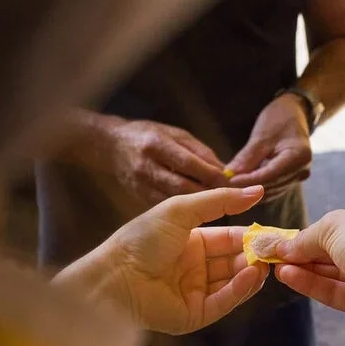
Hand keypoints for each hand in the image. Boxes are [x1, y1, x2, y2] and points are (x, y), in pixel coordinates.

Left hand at [78, 187, 269, 334]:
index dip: (252, 236)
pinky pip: (224, 301)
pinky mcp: (195, 315)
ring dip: (251, 272)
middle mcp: (196, 268)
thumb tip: (258, 190)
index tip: (275, 234)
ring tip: (267, 263)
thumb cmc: (143, 239)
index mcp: (192, 242)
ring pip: (233, 283)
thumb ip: (221, 200)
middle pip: (235, 261)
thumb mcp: (182, 210)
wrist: (116, 276)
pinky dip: (240, 289)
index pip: (230, 238)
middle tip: (277, 251)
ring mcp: (196, 292)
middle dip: (256, 256)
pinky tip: (251, 275)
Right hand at [98, 115, 227, 205]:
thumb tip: (225, 172)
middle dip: (209, 194)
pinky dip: (184, 211)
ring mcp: (140, 185)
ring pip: (174, 201)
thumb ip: (201, 153)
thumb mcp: (177, 134)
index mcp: (157, 144)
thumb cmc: (150, 136)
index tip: (232, 183)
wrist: (112, 145)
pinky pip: (166, 208)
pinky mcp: (139, 198)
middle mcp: (147, 166)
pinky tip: (198, 210)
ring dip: (199, 205)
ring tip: (218, 205)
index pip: (189, 163)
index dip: (212, 175)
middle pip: (182, 187)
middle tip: (230, 198)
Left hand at [226, 94, 311, 199]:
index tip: (228, 180)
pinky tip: (238, 185)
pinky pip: (269, 189)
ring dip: (247, 191)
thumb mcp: (262, 135)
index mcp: (299, 158)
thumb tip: (230, 175)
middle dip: (245, 188)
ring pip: (268, 192)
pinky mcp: (288, 180)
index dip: (248, 181)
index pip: (269, 176)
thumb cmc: (279, 118)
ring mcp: (296, 178)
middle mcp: (301, 172)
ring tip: (227, 186)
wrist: (294, 114)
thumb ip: (247, 157)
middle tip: (222, 185)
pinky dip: (254, 188)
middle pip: (269, 187)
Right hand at [272, 201, 344, 325]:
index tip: (288, 238)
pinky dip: (312, 283)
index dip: (316, 230)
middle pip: (336, 248)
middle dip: (305, 251)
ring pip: (334, 271)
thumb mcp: (332, 225)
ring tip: (276, 266)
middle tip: (275, 254)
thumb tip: (282, 247)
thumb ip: (305, 237)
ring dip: (304, 268)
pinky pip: (335, 289)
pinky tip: (287, 277)